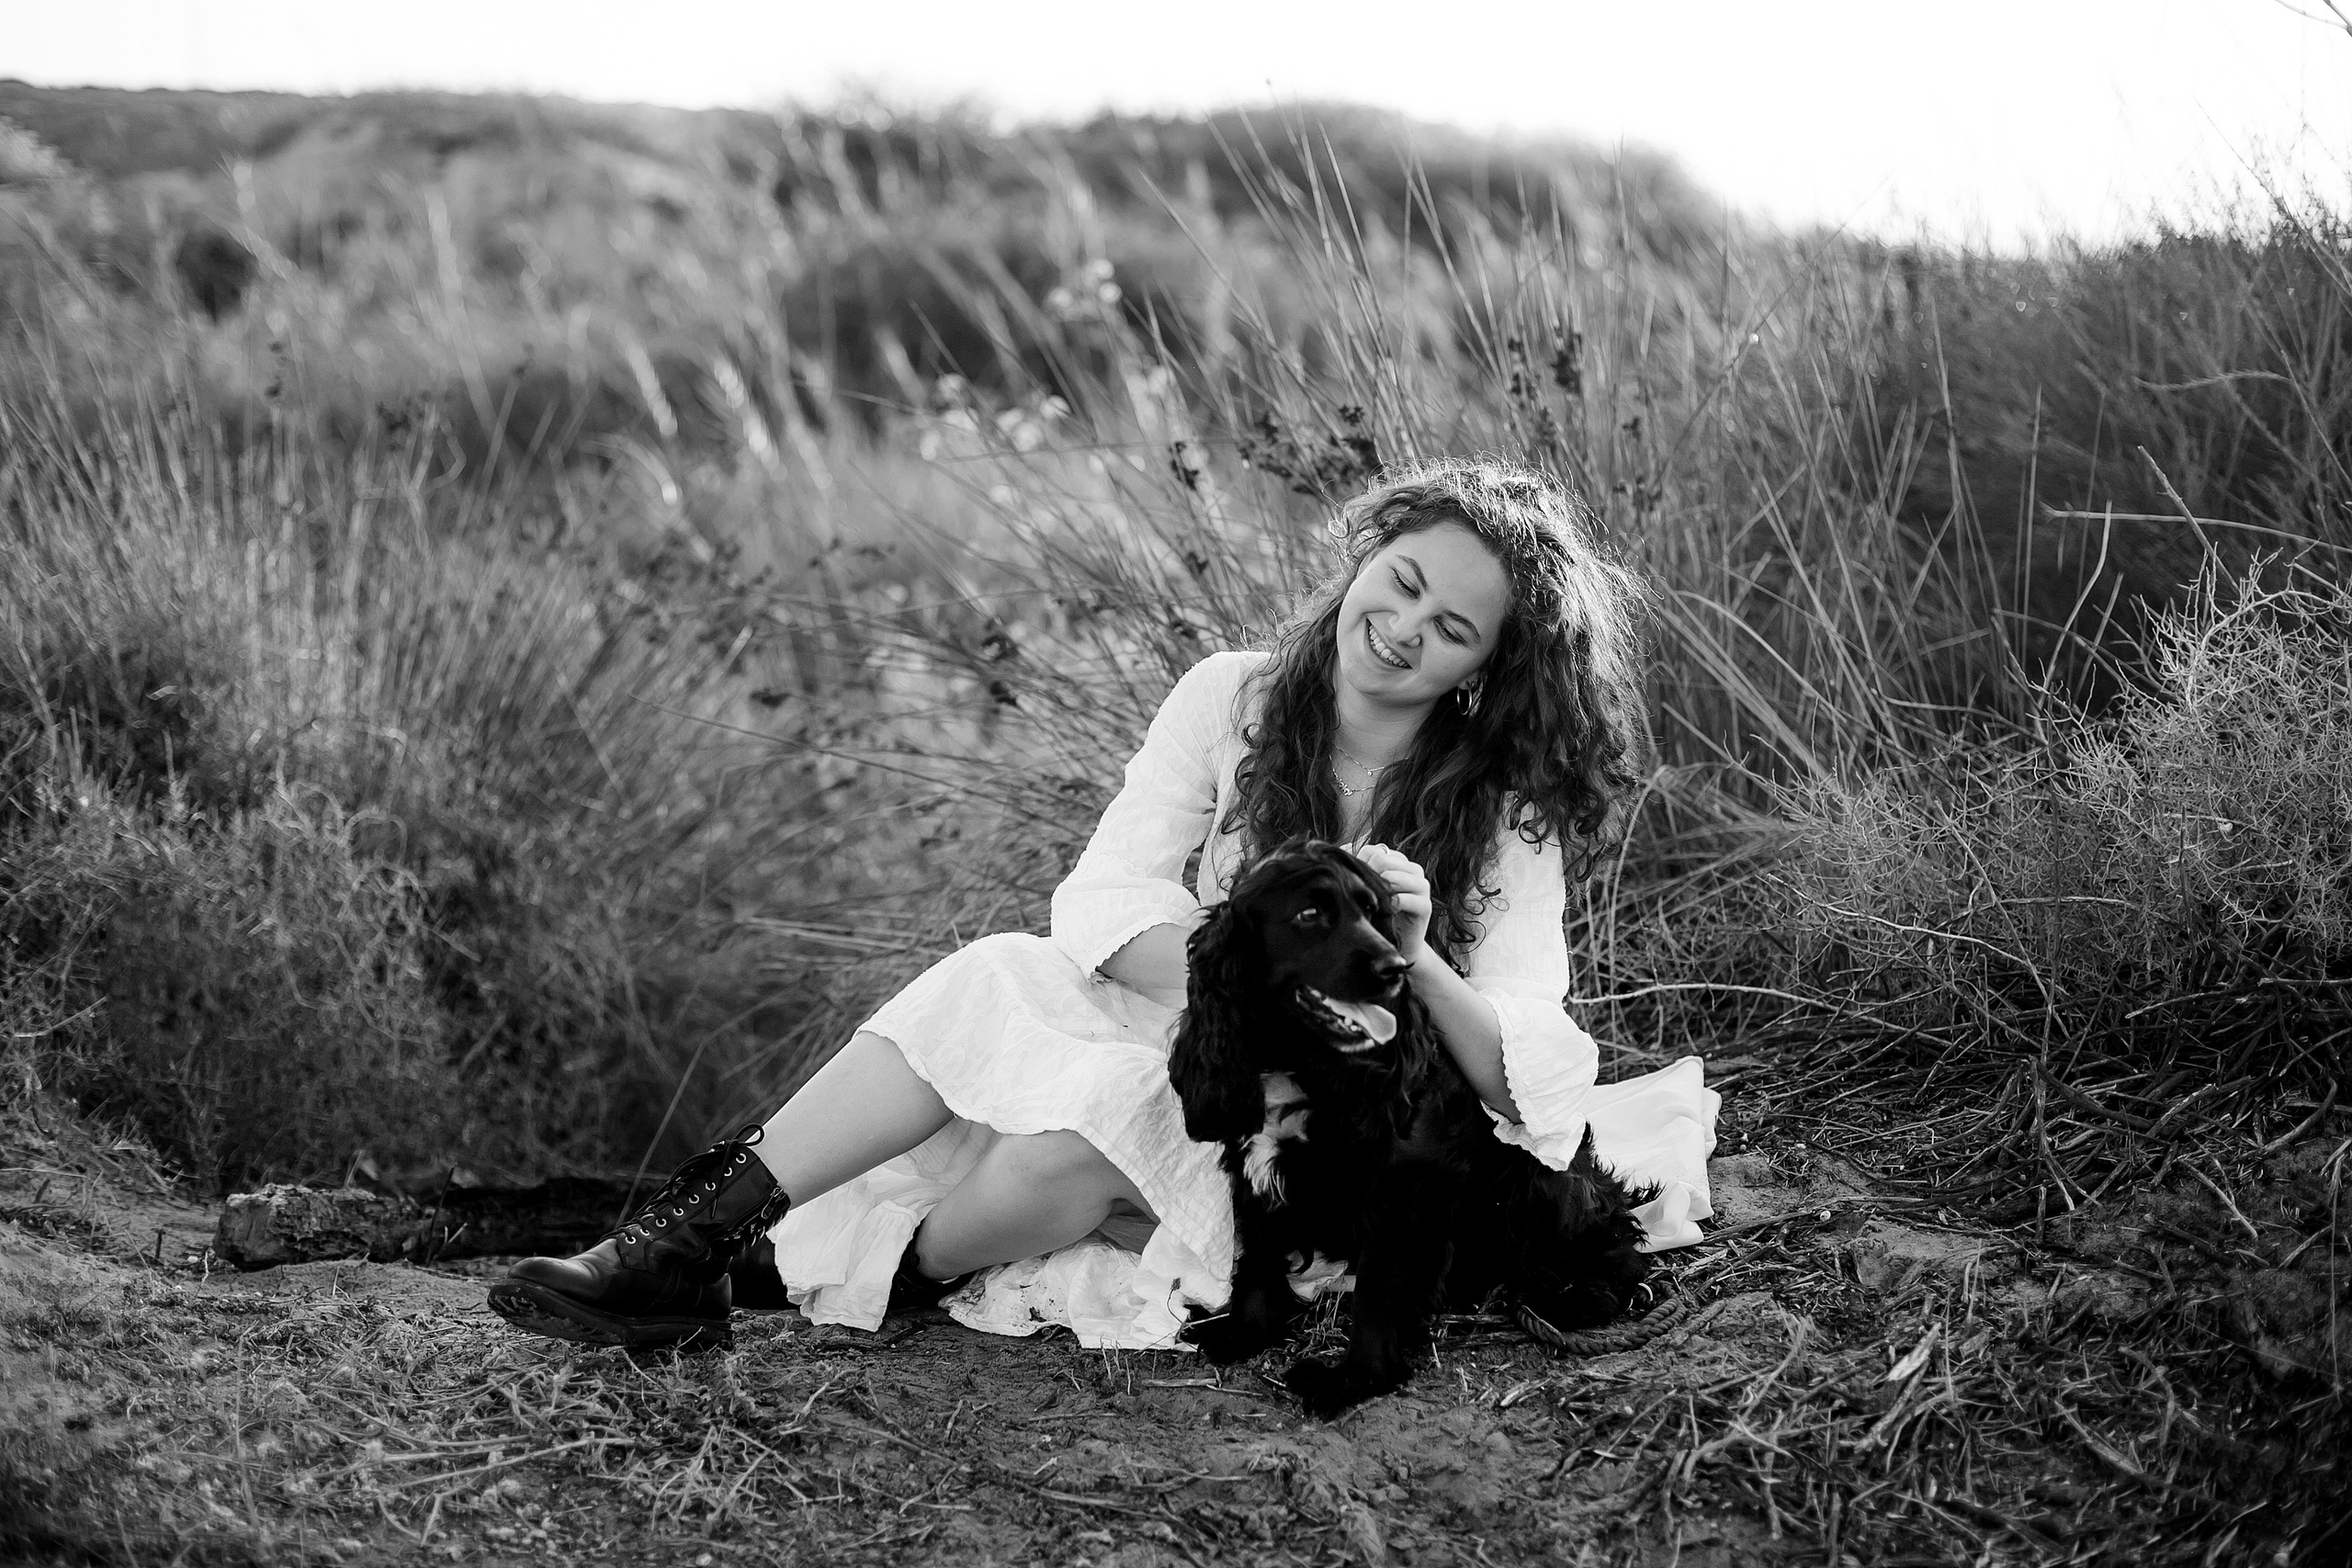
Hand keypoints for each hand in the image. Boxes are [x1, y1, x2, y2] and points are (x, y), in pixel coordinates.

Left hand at [1351, 842, 1432, 963]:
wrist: (1397, 945)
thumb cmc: (1379, 914)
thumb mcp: (1369, 889)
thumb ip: (1361, 871)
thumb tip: (1343, 850)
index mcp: (1400, 862)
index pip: (1375, 850)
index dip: (1361, 865)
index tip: (1357, 884)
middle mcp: (1414, 870)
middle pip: (1383, 860)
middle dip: (1368, 877)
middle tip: (1363, 896)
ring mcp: (1422, 886)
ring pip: (1393, 877)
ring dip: (1378, 892)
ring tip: (1372, 904)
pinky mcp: (1425, 906)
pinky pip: (1404, 898)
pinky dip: (1389, 905)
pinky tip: (1383, 912)